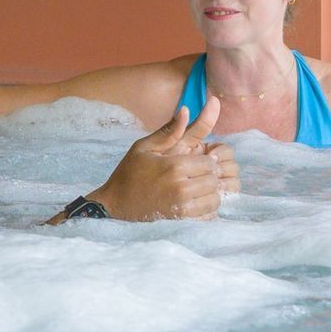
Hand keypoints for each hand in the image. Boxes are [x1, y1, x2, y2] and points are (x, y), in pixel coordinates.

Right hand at [91, 98, 237, 222]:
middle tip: (194, 178)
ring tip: (194, 191)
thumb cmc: (129, 175)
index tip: (194, 165)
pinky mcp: (183, 222)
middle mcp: (182, 187)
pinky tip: (192, 204)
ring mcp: (183, 207)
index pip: (210, 162)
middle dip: (207, 177)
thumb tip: (186, 109)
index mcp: (174, 166)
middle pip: (214, 179)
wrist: (115, 207)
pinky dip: (206, 210)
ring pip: (215, 198)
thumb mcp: (143, 148)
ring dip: (209, 194)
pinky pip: (209, 215)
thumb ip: (168, 131)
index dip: (204, 162)